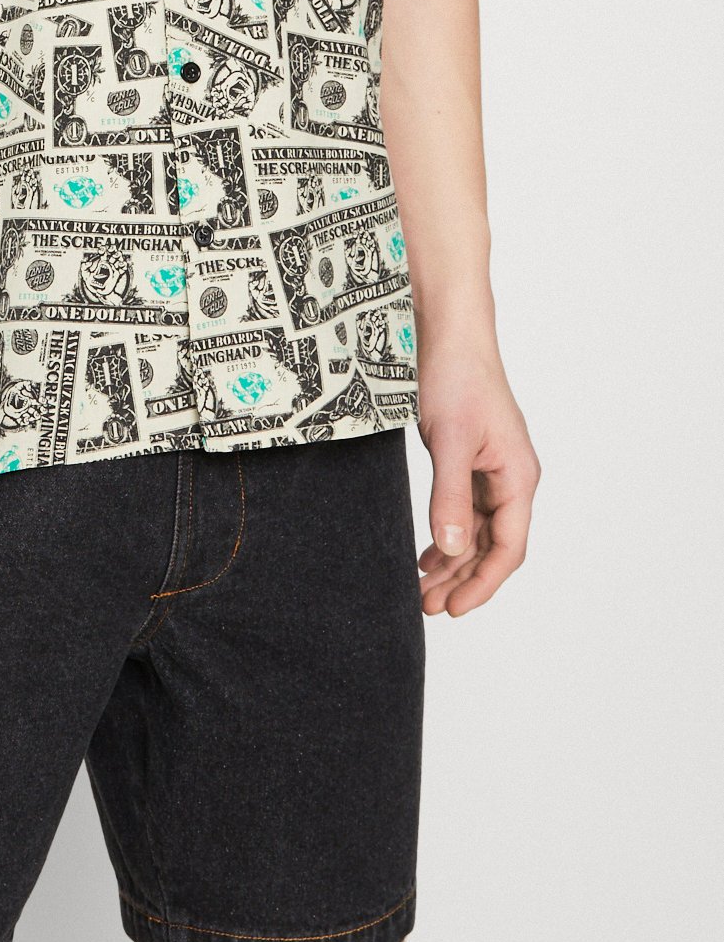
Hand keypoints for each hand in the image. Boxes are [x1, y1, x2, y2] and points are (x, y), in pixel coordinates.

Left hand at [415, 352, 539, 615]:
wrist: (446, 331)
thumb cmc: (454, 376)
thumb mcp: (449, 440)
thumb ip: (451, 495)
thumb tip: (453, 548)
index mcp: (518, 476)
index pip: (509, 548)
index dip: (483, 583)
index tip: (454, 610)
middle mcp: (511, 477)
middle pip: (493, 546)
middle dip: (463, 580)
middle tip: (428, 607)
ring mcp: (492, 469)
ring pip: (478, 531)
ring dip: (453, 562)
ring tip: (422, 589)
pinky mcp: (470, 459)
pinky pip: (465, 510)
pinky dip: (448, 535)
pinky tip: (427, 554)